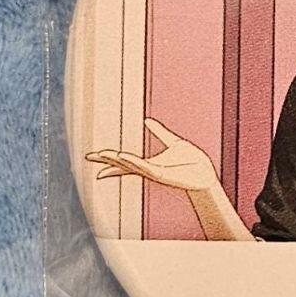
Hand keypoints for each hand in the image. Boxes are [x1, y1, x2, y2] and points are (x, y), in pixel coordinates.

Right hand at [86, 118, 219, 191]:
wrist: (206, 173)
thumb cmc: (192, 162)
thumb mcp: (173, 142)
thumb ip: (160, 132)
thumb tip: (147, 121)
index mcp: (149, 163)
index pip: (124, 161)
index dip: (109, 158)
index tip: (93, 155)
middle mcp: (149, 170)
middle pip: (123, 165)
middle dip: (107, 160)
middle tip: (89, 156)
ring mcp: (154, 173)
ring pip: (131, 166)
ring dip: (118, 160)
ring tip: (104, 153)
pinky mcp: (163, 175)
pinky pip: (145, 168)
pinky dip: (134, 162)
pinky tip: (123, 156)